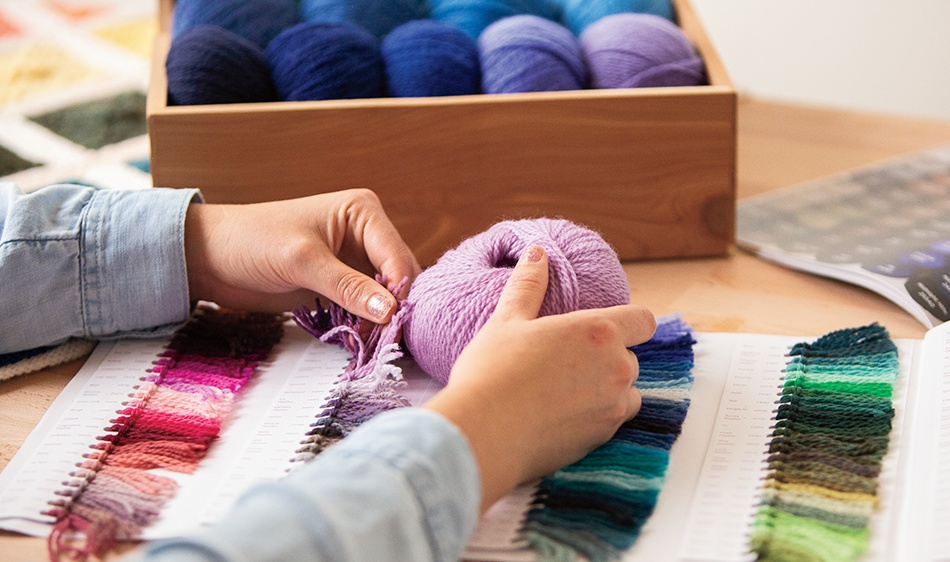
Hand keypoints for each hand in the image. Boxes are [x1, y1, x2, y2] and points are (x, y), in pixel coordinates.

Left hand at [184, 189, 420, 322]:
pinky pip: (365, 307)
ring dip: (381, 321)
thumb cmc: (252, 241)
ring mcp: (354, 261)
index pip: (397, 256)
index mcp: (363, 213)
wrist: (211, 257)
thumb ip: (347, 287)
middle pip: (398, 277)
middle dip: (395, 308)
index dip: (400, 292)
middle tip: (388, 342)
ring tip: (373, 345)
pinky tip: (360, 341)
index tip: (395, 325)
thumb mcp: (302, 261)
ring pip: (385, 296)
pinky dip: (366, 325)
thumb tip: (390, 311)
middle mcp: (365, 235)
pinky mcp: (340, 285)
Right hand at [422, 244, 655, 511]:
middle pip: (631, 358)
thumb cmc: (493, 373)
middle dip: (607, 359)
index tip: (611, 328)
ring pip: (627, 394)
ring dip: (607, 391)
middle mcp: (616, 368)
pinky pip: (611, 422)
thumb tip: (537, 253)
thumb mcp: (506, 320)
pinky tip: (560, 416)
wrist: (483, 434)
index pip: (644, 320)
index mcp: (598, 332)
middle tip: (567, 363)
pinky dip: (595, 417)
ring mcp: (613, 407)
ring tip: (565, 392)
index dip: (631, 323)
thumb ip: (529, 285)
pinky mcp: (603, 439)